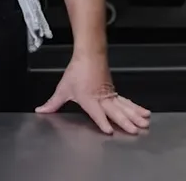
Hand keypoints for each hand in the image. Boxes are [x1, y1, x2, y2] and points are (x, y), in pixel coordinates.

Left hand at [35, 52, 150, 134]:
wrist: (89, 54)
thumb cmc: (77, 71)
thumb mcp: (63, 88)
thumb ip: (53, 103)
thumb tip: (41, 110)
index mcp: (88, 99)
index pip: (96, 113)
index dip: (102, 122)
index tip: (109, 130)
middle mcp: (102, 99)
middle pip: (115, 112)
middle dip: (126, 121)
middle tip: (135, 130)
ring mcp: (110, 95)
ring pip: (124, 107)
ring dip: (135, 115)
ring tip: (145, 123)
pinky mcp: (114, 92)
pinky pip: (127, 102)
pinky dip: (136, 107)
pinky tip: (144, 112)